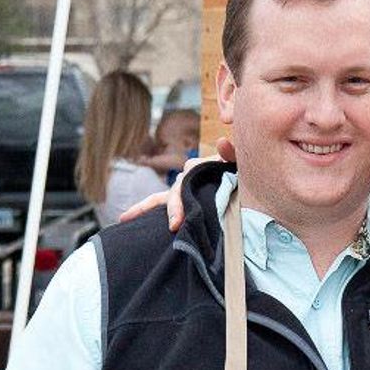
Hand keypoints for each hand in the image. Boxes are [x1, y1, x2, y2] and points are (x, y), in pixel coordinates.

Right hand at [118, 137, 235, 231]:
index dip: (180, 201)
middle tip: (173, 226)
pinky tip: (128, 220)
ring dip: (143, 208)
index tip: (178, 221)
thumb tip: (222, 143)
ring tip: (124, 218)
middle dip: (172, 209)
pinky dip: (146, 211)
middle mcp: (187, 177)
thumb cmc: (243, 170)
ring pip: (161, 198)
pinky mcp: (184, 201)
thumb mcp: (240, 162)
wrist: (245, 178)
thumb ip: (233, 153)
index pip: (186, 182)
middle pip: (174, 193)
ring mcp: (183, 190)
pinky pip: (161, 204)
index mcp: (198, 168)